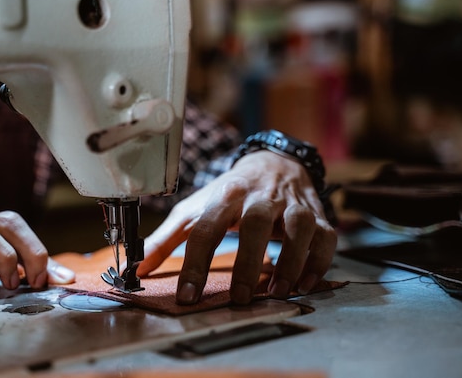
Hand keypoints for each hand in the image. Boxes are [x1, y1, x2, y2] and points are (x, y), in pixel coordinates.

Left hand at [138, 151, 336, 304]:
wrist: (274, 163)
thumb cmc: (231, 192)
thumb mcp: (196, 208)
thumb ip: (167, 238)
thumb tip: (136, 267)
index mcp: (225, 194)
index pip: (206, 227)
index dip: (195, 263)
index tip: (187, 296)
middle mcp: (260, 196)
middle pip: (255, 223)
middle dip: (247, 262)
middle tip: (238, 299)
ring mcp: (292, 204)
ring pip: (298, 228)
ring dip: (290, 262)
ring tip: (276, 293)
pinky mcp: (317, 215)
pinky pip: (325, 238)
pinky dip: (318, 263)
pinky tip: (304, 285)